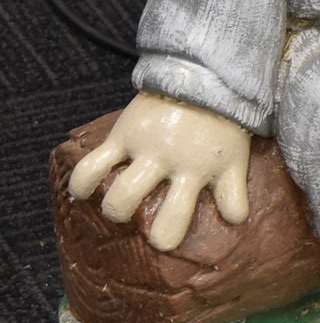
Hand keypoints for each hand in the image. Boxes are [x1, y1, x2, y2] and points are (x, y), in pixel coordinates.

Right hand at [68, 91, 250, 252]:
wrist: (202, 79)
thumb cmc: (221, 125)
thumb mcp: (235, 159)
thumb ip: (233, 192)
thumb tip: (236, 222)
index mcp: (196, 171)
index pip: (181, 214)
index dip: (168, 236)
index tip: (162, 243)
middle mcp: (167, 162)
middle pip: (140, 206)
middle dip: (134, 224)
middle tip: (136, 225)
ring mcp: (142, 148)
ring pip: (118, 191)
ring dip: (113, 207)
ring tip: (115, 210)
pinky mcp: (123, 133)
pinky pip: (93, 163)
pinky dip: (82, 182)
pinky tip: (80, 193)